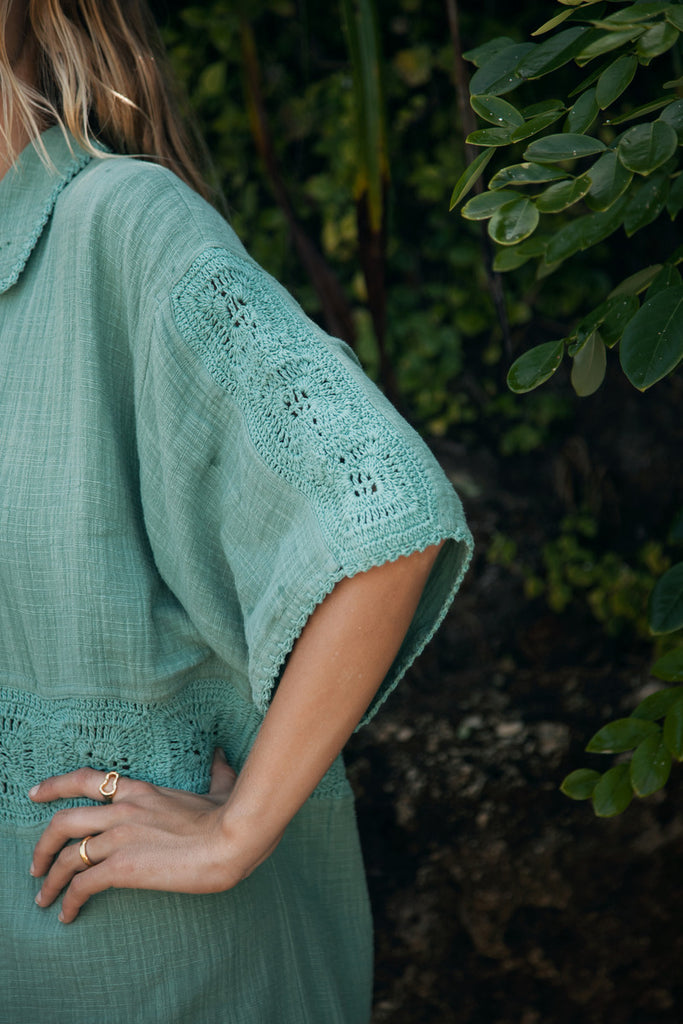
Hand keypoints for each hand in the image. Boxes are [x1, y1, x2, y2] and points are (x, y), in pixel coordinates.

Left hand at [28, 749, 270, 922]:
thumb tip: (221, 756)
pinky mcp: (123, 867)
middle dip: (42, 844)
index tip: (35, 794)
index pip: (87, 780)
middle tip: (36, 863)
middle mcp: (122, 810)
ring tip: (44, 897)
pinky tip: (68, 914)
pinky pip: (82, 886)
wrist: (233, 838)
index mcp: (141, 791)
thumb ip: (217, 772)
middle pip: (63, 822)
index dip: (55, 785)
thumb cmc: (231, 815)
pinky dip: (69, 902)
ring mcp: (120, 838)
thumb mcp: (221, 788)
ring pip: (68, 857)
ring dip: (50, 879)